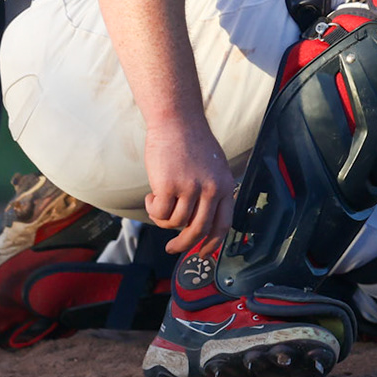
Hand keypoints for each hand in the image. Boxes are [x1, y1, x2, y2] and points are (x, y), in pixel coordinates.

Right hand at [143, 118, 236, 254]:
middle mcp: (211, 189)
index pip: (223, 224)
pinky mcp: (169, 186)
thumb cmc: (191, 143)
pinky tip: (152, 194)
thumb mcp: (213, 168)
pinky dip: (152, 208)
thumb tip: (201, 222)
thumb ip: (210, 193)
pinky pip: (159, 212)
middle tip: (172, 249)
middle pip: (198, 230)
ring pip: (175, 223)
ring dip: (163, 219)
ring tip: (159, 201)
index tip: (202, 255)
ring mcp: (190, 188)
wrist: (176, 121)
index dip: (212, 244)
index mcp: (224, 185)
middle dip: (183, 246)